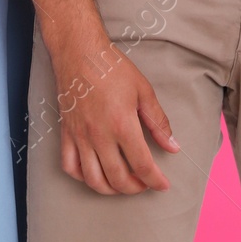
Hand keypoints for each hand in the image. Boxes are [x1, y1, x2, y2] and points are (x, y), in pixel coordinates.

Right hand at [49, 33, 179, 194]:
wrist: (79, 52)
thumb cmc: (112, 67)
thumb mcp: (143, 91)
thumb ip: (158, 122)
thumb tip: (173, 146)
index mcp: (122, 124)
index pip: (142, 165)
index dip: (155, 181)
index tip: (163, 185)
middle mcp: (99, 135)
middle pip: (118, 179)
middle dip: (136, 188)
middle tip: (145, 184)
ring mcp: (80, 136)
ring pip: (93, 179)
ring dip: (110, 189)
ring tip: (122, 184)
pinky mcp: (67, 133)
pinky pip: (69, 166)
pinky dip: (82, 177)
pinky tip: (94, 173)